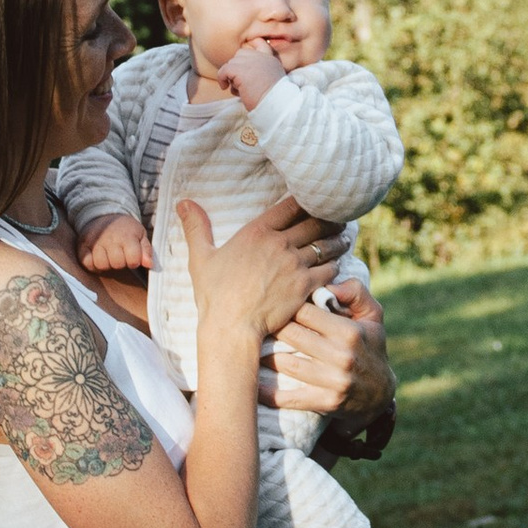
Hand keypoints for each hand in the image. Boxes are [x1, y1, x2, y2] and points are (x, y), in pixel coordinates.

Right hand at [79, 212, 153, 274]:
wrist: (104, 215)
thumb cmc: (125, 229)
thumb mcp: (140, 235)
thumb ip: (146, 250)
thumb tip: (149, 264)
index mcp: (127, 236)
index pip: (133, 260)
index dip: (134, 262)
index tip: (132, 256)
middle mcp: (110, 238)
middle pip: (117, 264)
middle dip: (120, 263)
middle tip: (119, 255)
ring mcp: (95, 241)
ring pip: (101, 264)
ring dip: (106, 264)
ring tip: (108, 257)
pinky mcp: (82, 245)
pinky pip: (86, 263)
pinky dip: (92, 264)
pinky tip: (97, 258)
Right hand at [177, 192, 343, 345]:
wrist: (231, 327)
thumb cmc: (214, 295)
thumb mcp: (201, 257)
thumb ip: (196, 227)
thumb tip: (183, 202)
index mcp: (257, 231)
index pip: (291, 206)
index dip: (307, 201)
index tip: (316, 200)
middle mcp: (279, 243)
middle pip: (315, 222)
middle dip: (330, 218)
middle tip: (339, 217)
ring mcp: (294, 264)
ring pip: (326, 245)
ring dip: (337, 240)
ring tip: (344, 238)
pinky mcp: (305, 286)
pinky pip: (329, 269)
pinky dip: (336, 265)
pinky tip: (338, 265)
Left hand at [220, 41, 283, 107]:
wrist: (275, 104)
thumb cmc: (272, 98)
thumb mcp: (272, 79)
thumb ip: (262, 71)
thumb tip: (243, 74)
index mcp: (270, 59)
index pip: (260, 42)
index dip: (251, 46)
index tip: (245, 58)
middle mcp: (261, 57)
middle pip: (240, 54)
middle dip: (238, 67)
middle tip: (241, 82)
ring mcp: (250, 62)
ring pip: (231, 63)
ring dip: (232, 76)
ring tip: (239, 89)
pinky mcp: (240, 70)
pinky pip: (224, 71)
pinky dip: (222, 79)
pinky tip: (225, 87)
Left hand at [263, 277, 393, 444]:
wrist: (380, 393)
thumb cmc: (370, 345)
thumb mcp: (373, 315)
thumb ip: (355, 292)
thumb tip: (329, 285)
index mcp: (349, 331)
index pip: (306, 312)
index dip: (285, 305)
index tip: (269, 302)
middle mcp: (342, 355)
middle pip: (293, 336)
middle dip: (270, 327)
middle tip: (249, 320)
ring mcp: (334, 381)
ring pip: (287, 364)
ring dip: (263, 356)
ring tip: (246, 345)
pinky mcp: (326, 402)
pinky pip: (291, 398)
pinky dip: (269, 393)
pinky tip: (252, 385)